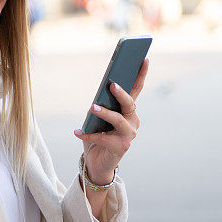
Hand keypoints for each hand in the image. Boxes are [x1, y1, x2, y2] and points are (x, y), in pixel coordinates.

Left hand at [74, 58, 148, 183]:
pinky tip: (77, 132)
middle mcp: (133, 121)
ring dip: (105, 113)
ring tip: (92, 107)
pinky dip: (88, 135)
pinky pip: (103, 138)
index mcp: (129, 110)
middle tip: (112, 84)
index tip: (144, 58)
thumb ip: (101, 106)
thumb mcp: (98, 118)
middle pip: (129, 103)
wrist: (97, 163)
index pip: (136, 89)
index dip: (141, 74)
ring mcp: (129, 135)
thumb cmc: (98, 136)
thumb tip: (97, 97)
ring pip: (119, 120)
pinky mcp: (121, 148)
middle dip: (121, 93)